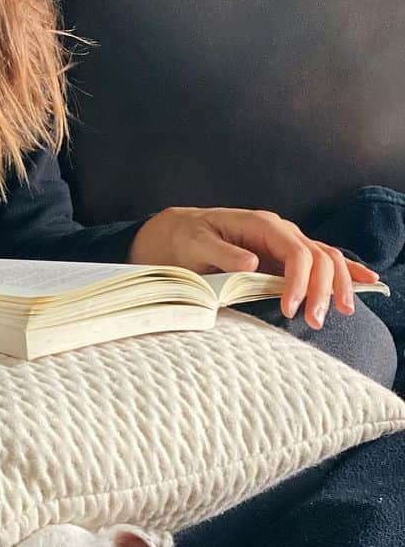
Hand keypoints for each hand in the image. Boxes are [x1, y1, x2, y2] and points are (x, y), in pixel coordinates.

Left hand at [128, 206, 380, 329]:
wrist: (180, 232)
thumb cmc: (186, 238)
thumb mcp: (195, 243)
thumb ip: (222, 252)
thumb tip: (251, 264)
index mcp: (262, 225)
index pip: (296, 252)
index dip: (298, 281)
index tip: (290, 309)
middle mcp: (281, 231)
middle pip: (319, 256)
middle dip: (323, 288)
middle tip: (315, 320)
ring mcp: (287, 242)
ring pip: (327, 258)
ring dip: (338, 285)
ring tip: (343, 312)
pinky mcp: (287, 256)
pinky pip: (322, 260)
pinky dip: (346, 271)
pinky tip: (366, 282)